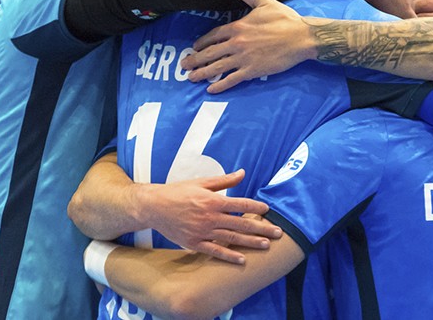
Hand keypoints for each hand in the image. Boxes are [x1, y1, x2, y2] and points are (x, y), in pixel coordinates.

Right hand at [141, 168, 282, 263]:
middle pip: (240, 223)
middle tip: (278, 233)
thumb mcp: (201, 182)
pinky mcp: (193, 243)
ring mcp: (202, 232)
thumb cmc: (177, 192)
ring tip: (267, 245)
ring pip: (231, 238)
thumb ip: (224, 180)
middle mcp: (209, 217)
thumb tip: (242, 173)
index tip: (268, 210)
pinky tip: (242, 259)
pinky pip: (215, 251)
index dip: (255, 207)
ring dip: (250, 242)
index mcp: (212, 200)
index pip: (240, 204)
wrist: (153, 207)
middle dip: (261, 228)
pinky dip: (229, 256)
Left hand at [180, 0, 315, 93]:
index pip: (213, 35)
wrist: (301, 37)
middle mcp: (237, 43)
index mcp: (238, 27)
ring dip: (202, 73)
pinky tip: (211, 90)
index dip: (202, 42)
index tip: (195, 47)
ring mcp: (244, 58)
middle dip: (195, 59)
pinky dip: (220, 85)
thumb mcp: (263, 2)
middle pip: (210, 53)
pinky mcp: (253, 71)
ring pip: (217, 67)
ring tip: (191, 78)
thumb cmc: (285, 19)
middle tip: (184, 65)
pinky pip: (232, 79)